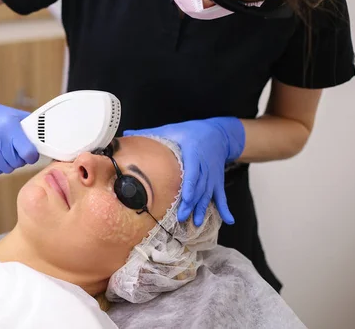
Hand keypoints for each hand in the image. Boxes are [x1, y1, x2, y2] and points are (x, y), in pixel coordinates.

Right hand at [0, 67, 38, 174]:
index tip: (31, 154)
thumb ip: (31, 129)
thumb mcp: (17, 117)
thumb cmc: (0, 116)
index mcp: (10, 127)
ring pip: (6, 169)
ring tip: (6, 152)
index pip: (28, 152)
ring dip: (9, 164)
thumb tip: (50, 141)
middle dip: (20, 159)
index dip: (32, 156)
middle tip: (17, 151)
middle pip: (17, 163)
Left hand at [124, 117, 244, 225]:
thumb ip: (150, 133)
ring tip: (197, 223)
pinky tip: (229, 220)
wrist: (218, 132)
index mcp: (193, 152)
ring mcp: (212, 175)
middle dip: (192, 203)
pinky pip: (221, 195)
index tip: (186, 198)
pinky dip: (225, 208)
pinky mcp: (217, 180)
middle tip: (182, 218)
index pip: (192, 171)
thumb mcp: (172, 129)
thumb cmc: (191, 132)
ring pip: (208, 194)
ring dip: (203, 209)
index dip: (190, 186)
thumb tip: (125, 134)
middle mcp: (205, 165)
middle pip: (199, 187)